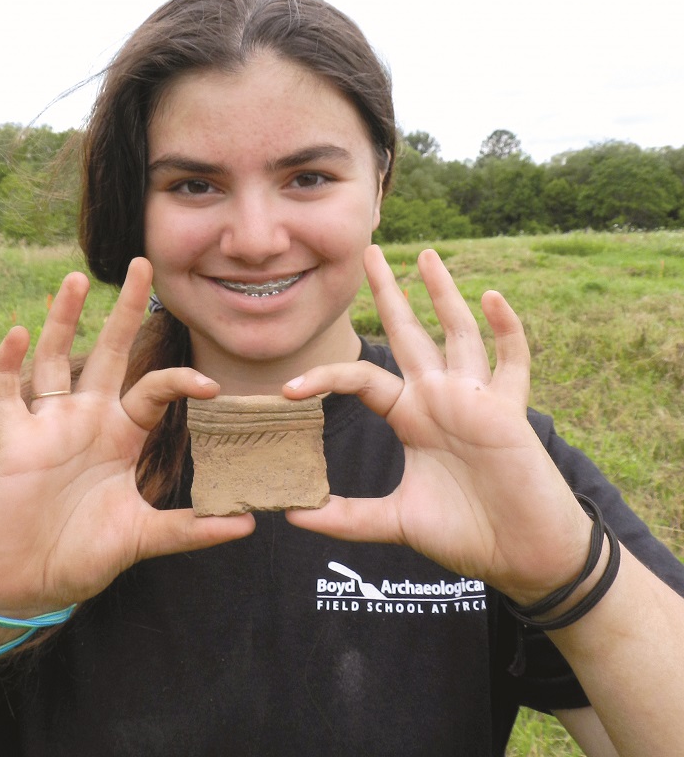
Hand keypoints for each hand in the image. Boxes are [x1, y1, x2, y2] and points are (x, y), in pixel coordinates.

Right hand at [0, 258, 253, 617]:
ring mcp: (48, 426)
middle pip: (110, 353)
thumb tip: (249, 525)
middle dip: (124, 311)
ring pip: (55, 361)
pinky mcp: (13, 442)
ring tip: (77, 280)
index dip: (181, 382)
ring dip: (62, 320)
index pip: (155, 390)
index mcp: (122, 436)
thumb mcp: (144, 537)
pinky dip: (6, 367)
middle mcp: (88, 420)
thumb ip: (191, 529)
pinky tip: (17, 334)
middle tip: (143, 265)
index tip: (211, 386)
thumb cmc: (84, 554)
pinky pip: (5, 397)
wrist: (28, 581)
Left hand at [285, 246, 590, 603]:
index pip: (362, 379)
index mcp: (411, 417)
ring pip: (458, 332)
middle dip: (390, 293)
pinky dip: (507, 329)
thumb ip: (346, 517)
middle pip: (409, 333)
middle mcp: (440, 397)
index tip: (287, 390)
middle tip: (368, 251)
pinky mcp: (510, 410)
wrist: (521, 556)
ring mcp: (476, 398)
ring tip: (424, 254)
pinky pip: (512, 360)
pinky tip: (491, 297)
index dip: (325, 377)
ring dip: (444, 293)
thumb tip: (292, 514)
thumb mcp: (394, 521)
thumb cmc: (466, 535)